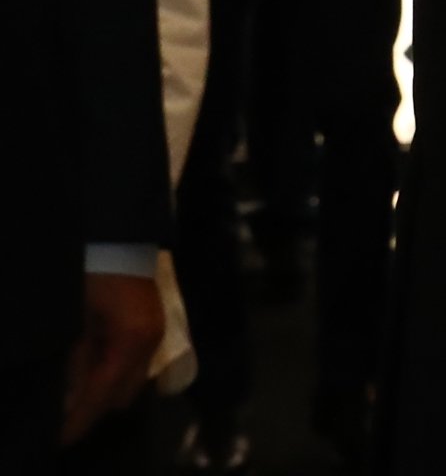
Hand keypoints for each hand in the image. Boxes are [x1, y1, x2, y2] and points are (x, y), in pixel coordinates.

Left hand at [61, 272, 161, 441]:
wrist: (122, 238)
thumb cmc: (94, 275)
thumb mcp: (78, 320)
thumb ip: (78, 359)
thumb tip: (70, 396)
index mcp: (132, 341)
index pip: (104, 393)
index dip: (81, 417)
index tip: (61, 436)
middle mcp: (150, 344)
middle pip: (123, 395)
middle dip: (94, 407)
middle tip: (64, 410)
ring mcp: (156, 336)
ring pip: (131, 383)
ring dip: (105, 391)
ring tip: (77, 389)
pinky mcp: (155, 329)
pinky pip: (134, 366)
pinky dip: (114, 374)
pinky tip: (94, 367)